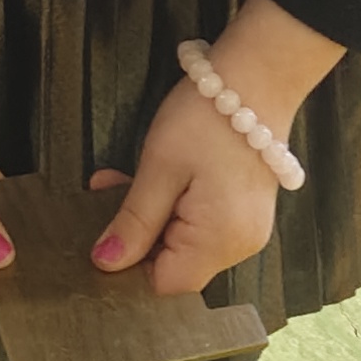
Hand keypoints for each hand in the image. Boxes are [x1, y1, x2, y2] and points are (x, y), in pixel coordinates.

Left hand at [91, 0, 342, 298]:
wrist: (259, 75)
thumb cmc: (209, 117)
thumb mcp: (159, 168)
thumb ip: (134, 222)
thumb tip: (106, 264)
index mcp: (221, 241)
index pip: (164, 284)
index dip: (129, 267)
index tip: (101, 237)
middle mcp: (241, 245)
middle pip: (175, 266)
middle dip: (136, 237)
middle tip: (105, 196)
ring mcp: (247, 228)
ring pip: (184, 244)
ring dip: (151, 218)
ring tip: (122, 181)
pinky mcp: (245, 210)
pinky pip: (201, 225)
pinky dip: (174, 209)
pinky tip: (153, 180)